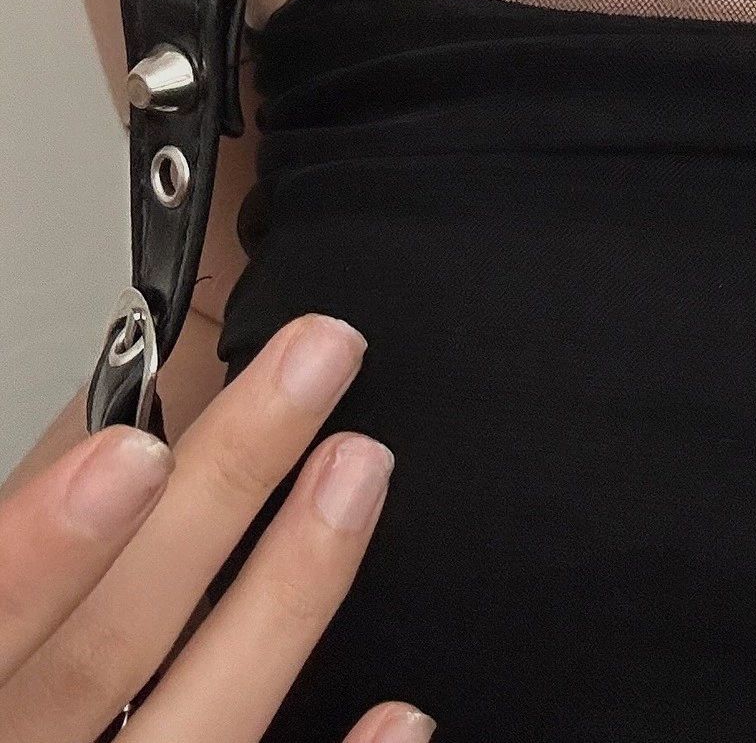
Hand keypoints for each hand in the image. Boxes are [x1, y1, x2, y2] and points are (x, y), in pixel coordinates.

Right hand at [0, 314, 428, 742]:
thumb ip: (28, 541)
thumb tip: (124, 432)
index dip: (42, 554)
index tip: (133, 453)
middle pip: (109, 650)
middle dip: (217, 499)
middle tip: (313, 365)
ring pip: (201, 730)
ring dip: (288, 597)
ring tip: (361, 468)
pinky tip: (401, 712)